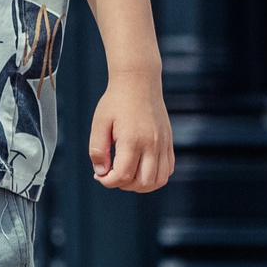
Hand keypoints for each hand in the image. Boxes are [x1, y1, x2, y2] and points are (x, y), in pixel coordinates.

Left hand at [89, 75, 173, 191]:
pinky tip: (141, 167)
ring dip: (141, 184)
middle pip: (143, 183)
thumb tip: (101, 173)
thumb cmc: (116, 101)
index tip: (99, 175)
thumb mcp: (99, 123)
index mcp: (133, 140)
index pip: (123, 176)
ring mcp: (163, 144)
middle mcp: (152, 144)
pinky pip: (168, 169)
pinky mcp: (169, 142)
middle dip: (125, 185)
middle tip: (113, 173)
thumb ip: (97, 151)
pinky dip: (155, 176)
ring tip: (128, 173)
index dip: (108, 182)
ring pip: (159, 180)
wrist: (139, 81)